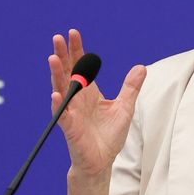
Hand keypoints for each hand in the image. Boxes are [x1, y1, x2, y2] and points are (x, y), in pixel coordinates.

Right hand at [49, 29, 145, 177]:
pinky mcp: (70, 128)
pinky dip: (59, 105)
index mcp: (89, 92)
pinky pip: (62, 115)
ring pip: (61, 89)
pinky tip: (56, 94)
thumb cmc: (109, 135)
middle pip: (67, 72)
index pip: (80, 66)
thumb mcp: (124, 107)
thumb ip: (131, 87)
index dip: (77, 50)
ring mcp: (72, 112)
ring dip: (57, 74)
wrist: (102, 161)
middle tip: (57, 38)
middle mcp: (77, 99)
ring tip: (53, 57)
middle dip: (63, 55)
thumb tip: (140, 68)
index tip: (73, 33)